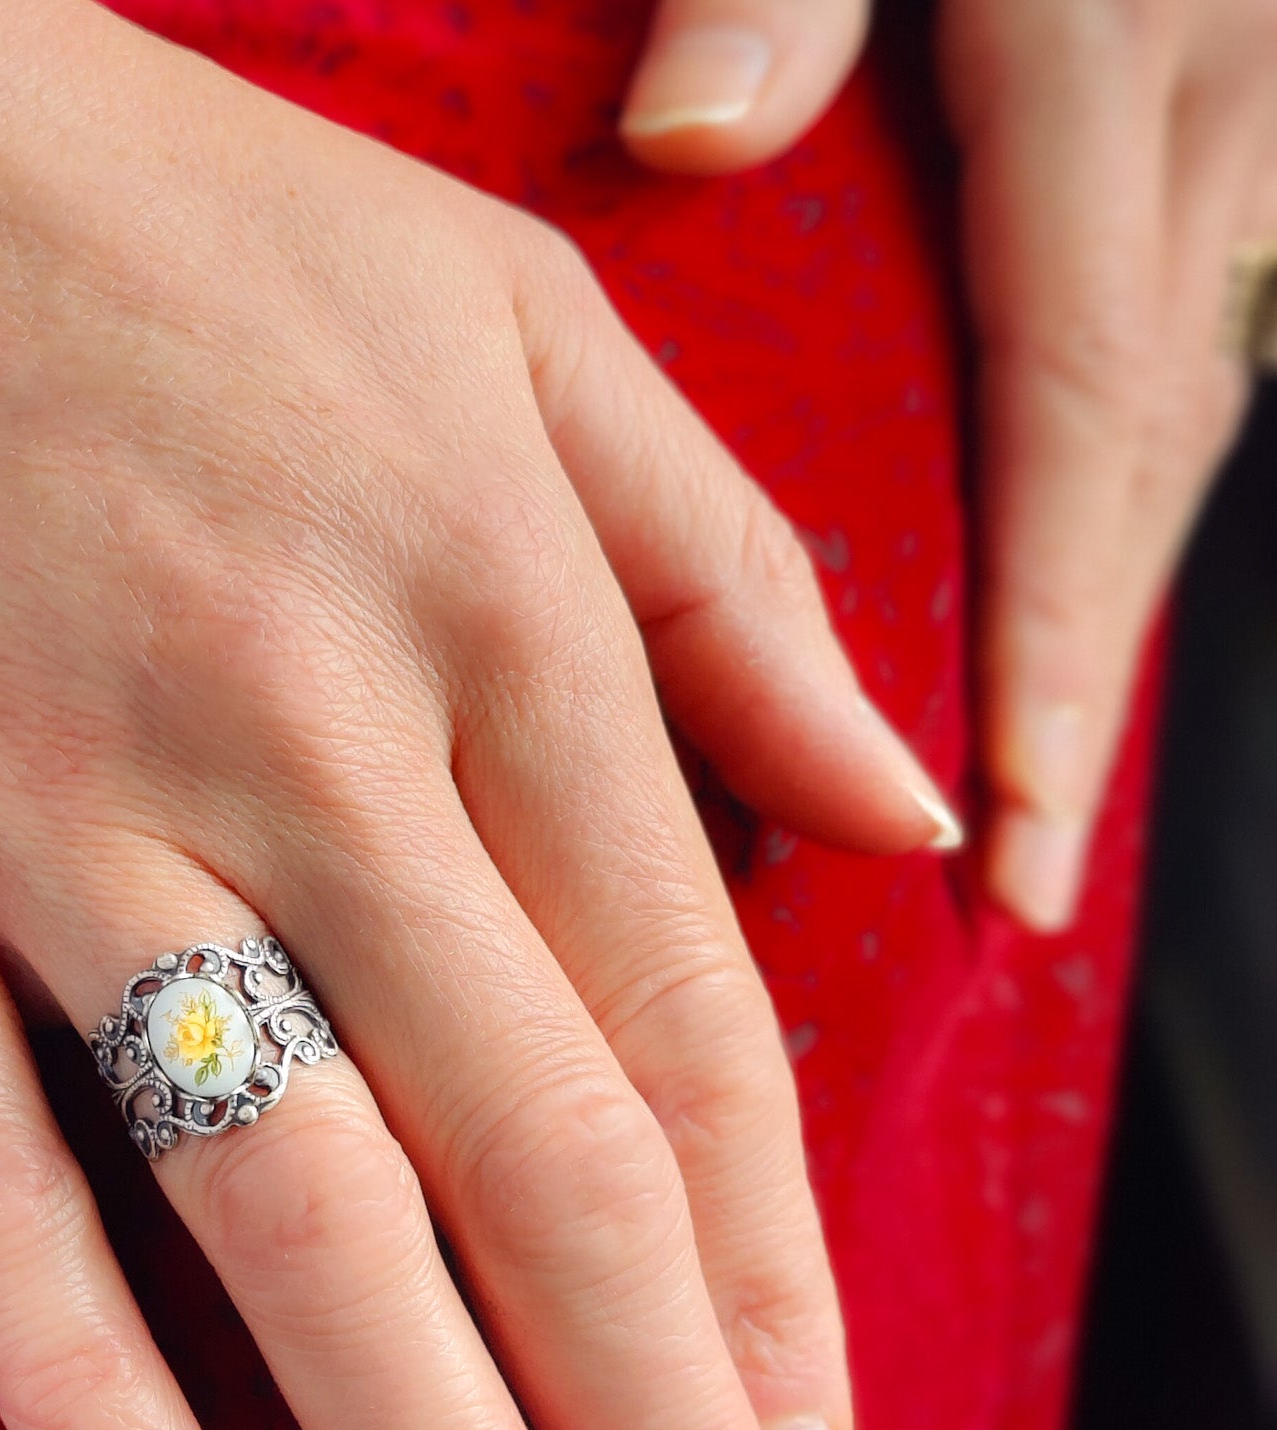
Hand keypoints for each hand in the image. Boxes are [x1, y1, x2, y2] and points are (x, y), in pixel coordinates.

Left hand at [619, 0, 1276, 929]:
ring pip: (1181, 401)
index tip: (1007, 821)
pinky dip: (1118, 468)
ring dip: (1105, 594)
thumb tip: (688, 136)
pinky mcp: (1222, 103)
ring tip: (1036, 767)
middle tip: (1023, 868)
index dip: (1041, 638)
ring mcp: (1245, 106)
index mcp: (1112, 53)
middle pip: (1139, 453)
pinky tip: (1057, 554)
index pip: (1071, 411)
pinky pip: (1183, 320)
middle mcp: (1209, 109)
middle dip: (1082, 675)